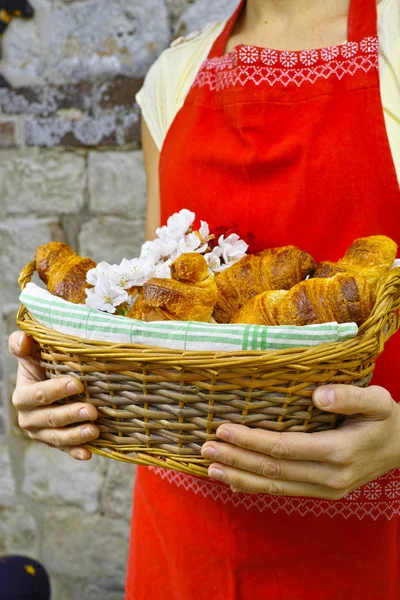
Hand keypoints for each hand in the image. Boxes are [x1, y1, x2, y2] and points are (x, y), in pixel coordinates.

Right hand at [9, 331, 99, 459]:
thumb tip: (23, 338)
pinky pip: (64, 449)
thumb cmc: (43, 366)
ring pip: (57, 437)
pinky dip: (75, 451)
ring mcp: (41, 433)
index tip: (78, 384)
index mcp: (23, 395)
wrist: (50, 386)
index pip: (38, 394)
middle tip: (93, 410)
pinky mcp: (55, 442)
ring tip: (95, 430)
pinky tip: (88, 454)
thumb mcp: (32, 355)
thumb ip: (24, 346)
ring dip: (76, 435)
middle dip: (71, 415)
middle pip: (50, 418)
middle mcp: (29, 417)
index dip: (56, 390)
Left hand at [201, 385, 399, 498]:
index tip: (223, 427)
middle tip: (205, 447)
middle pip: (273, 470)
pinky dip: (256, 486)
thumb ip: (348, 396)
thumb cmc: (385, 418)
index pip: (283, 448)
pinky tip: (234, 479)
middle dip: (236, 459)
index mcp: (338, 451)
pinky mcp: (324, 491)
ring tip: (210, 466)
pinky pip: (284, 490)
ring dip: (239, 476)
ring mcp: (326, 488)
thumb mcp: (376, 400)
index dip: (250, 440)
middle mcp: (329, 476)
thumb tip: (317, 395)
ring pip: (275, 486)